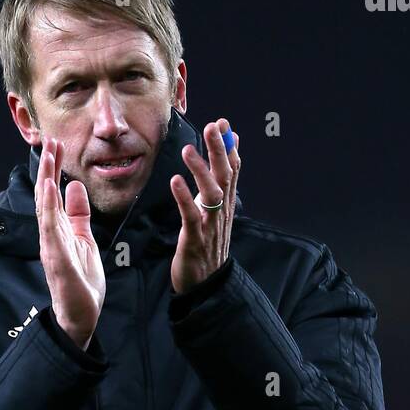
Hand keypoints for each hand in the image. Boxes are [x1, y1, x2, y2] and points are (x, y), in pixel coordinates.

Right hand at [35, 136, 105, 348]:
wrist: (82, 313)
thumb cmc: (81, 280)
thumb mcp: (84, 239)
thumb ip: (78, 214)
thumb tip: (74, 187)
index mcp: (59, 229)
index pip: (54, 193)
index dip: (54, 169)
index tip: (57, 145)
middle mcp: (51, 234)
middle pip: (46, 195)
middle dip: (48, 167)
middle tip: (50, 140)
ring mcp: (51, 245)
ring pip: (45, 207)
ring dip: (46, 180)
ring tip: (48, 157)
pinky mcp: (56, 258)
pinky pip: (51, 229)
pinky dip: (49, 209)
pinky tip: (49, 190)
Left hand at [169, 119, 239, 294]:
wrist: (204, 286)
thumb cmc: (206, 248)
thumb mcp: (214, 216)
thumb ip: (218, 189)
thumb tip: (224, 161)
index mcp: (226, 206)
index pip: (233, 171)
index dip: (230, 146)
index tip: (224, 123)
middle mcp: (221, 214)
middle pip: (225, 176)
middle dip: (220, 150)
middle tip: (212, 126)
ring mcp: (210, 227)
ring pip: (211, 194)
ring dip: (200, 170)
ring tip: (188, 150)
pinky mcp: (195, 241)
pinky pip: (192, 216)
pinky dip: (184, 198)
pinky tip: (176, 181)